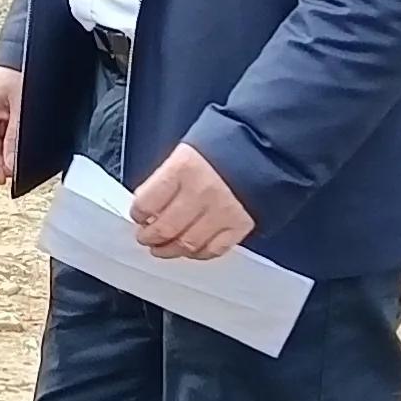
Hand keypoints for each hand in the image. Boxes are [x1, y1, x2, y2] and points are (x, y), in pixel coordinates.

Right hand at [0, 65, 22, 182]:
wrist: (29, 54)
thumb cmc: (22, 72)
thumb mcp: (21, 108)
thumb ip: (14, 138)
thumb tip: (10, 166)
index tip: (2, 178)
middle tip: (14, 171)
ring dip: (3, 156)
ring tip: (19, 158)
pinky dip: (8, 146)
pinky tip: (19, 148)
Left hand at [130, 142, 254, 260]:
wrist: (262, 146)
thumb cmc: (221, 146)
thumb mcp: (185, 153)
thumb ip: (165, 181)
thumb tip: (146, 207)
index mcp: (183, 168)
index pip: (147, 202)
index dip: (138, 214)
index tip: (138, 216)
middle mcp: (202, 191)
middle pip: (165, 228)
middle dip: (149, 237)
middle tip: (146, 236)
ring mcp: (222, 211)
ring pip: (187, 244)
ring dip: (170, 250)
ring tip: (163, 247)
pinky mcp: (240, 225)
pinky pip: (214, 249)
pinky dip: (199, 253)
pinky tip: (191, 249)